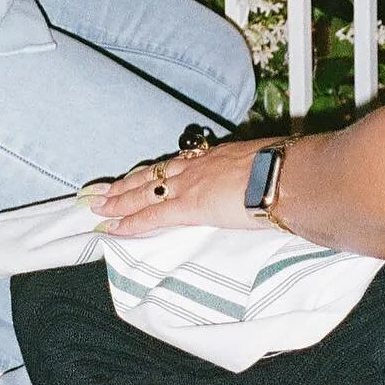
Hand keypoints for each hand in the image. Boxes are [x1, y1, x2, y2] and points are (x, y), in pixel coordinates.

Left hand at [82, 137, 272, 238]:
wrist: (286, 175)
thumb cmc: (286, 172)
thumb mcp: (266, 167)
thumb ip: (256, 177)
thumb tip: (265, 186)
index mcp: (215, 157)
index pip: (176, 164)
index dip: (156, 171)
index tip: (141, 175)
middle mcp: (196, 167)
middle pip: (152, 175)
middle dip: (126, 184)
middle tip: (104, 190)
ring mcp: (189, 186)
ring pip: (144, 193)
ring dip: (119, 201)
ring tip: (99, 206)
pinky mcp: (188, 207)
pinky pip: (152, 216)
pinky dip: (130, 223)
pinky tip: (113, 228)